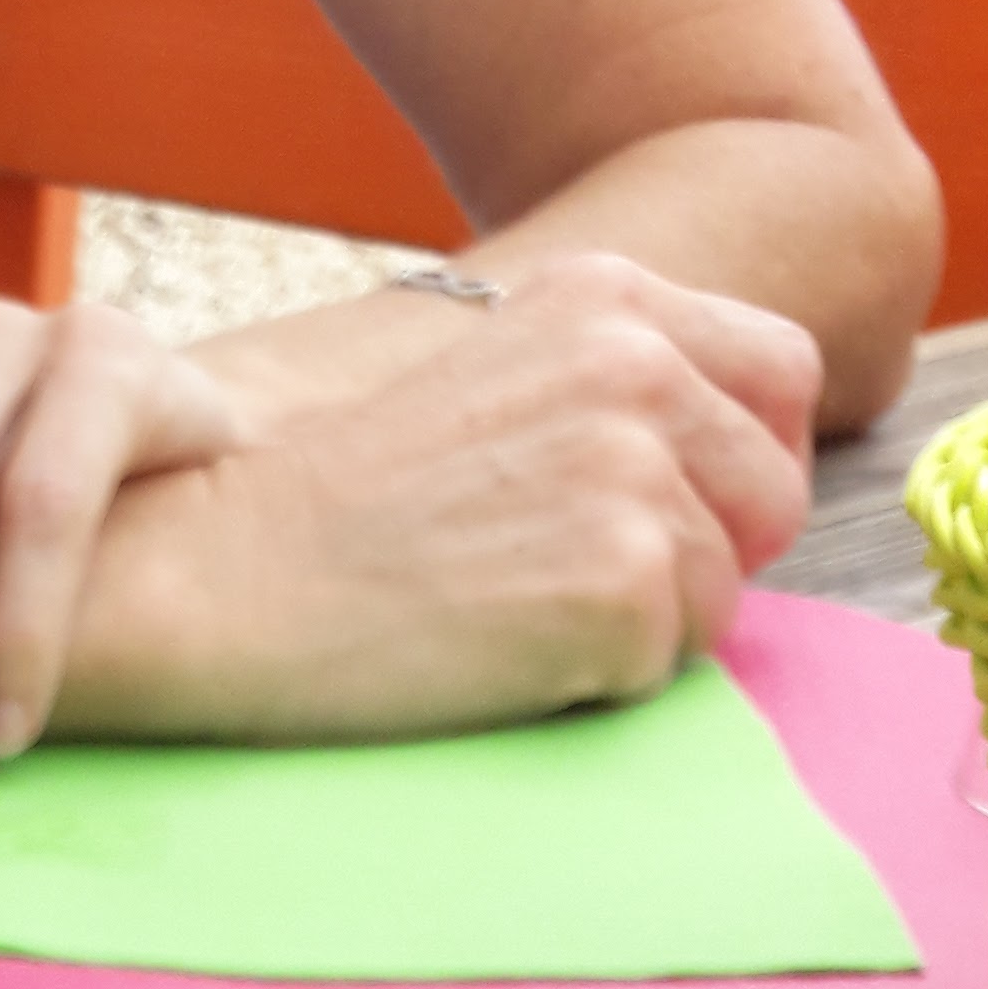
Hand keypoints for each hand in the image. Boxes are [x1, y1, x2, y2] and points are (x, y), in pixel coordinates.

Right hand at [60, 264, 818, 741]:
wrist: (208, 574)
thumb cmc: (317, 515)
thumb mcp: (477, 390)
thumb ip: (597, 397)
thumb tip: (705, 480)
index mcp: (605, 302)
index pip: (780, 375)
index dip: (744, 465)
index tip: (684, 520)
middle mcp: (638, 366)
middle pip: (770, 497)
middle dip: (700, 563)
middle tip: (569, 600)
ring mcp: (634, 473)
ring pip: (721, 595)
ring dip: (631, 636)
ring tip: (501, 623)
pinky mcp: (618, 581)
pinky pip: (662, 668)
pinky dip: (585, 687)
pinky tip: (487, 658)